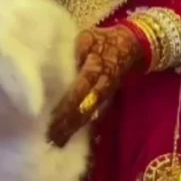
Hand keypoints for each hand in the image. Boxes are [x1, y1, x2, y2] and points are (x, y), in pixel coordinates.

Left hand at [48, 25, 145, 145]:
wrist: (130, 46)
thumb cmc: (102, 40)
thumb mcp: (87, 38)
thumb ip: (74, 51)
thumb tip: (52, 63)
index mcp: (97, 69)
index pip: (80, 90)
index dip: (67, 105)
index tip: (52, 118)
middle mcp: (102, 86)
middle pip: (84, 109)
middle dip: (68, 124)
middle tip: (50, 138)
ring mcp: (105, 96)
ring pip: (89, 116)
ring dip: (73, 129)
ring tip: (56, 142)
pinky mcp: (105, 100)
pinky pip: (92, 116)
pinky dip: (79, 127)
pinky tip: (67, 138)